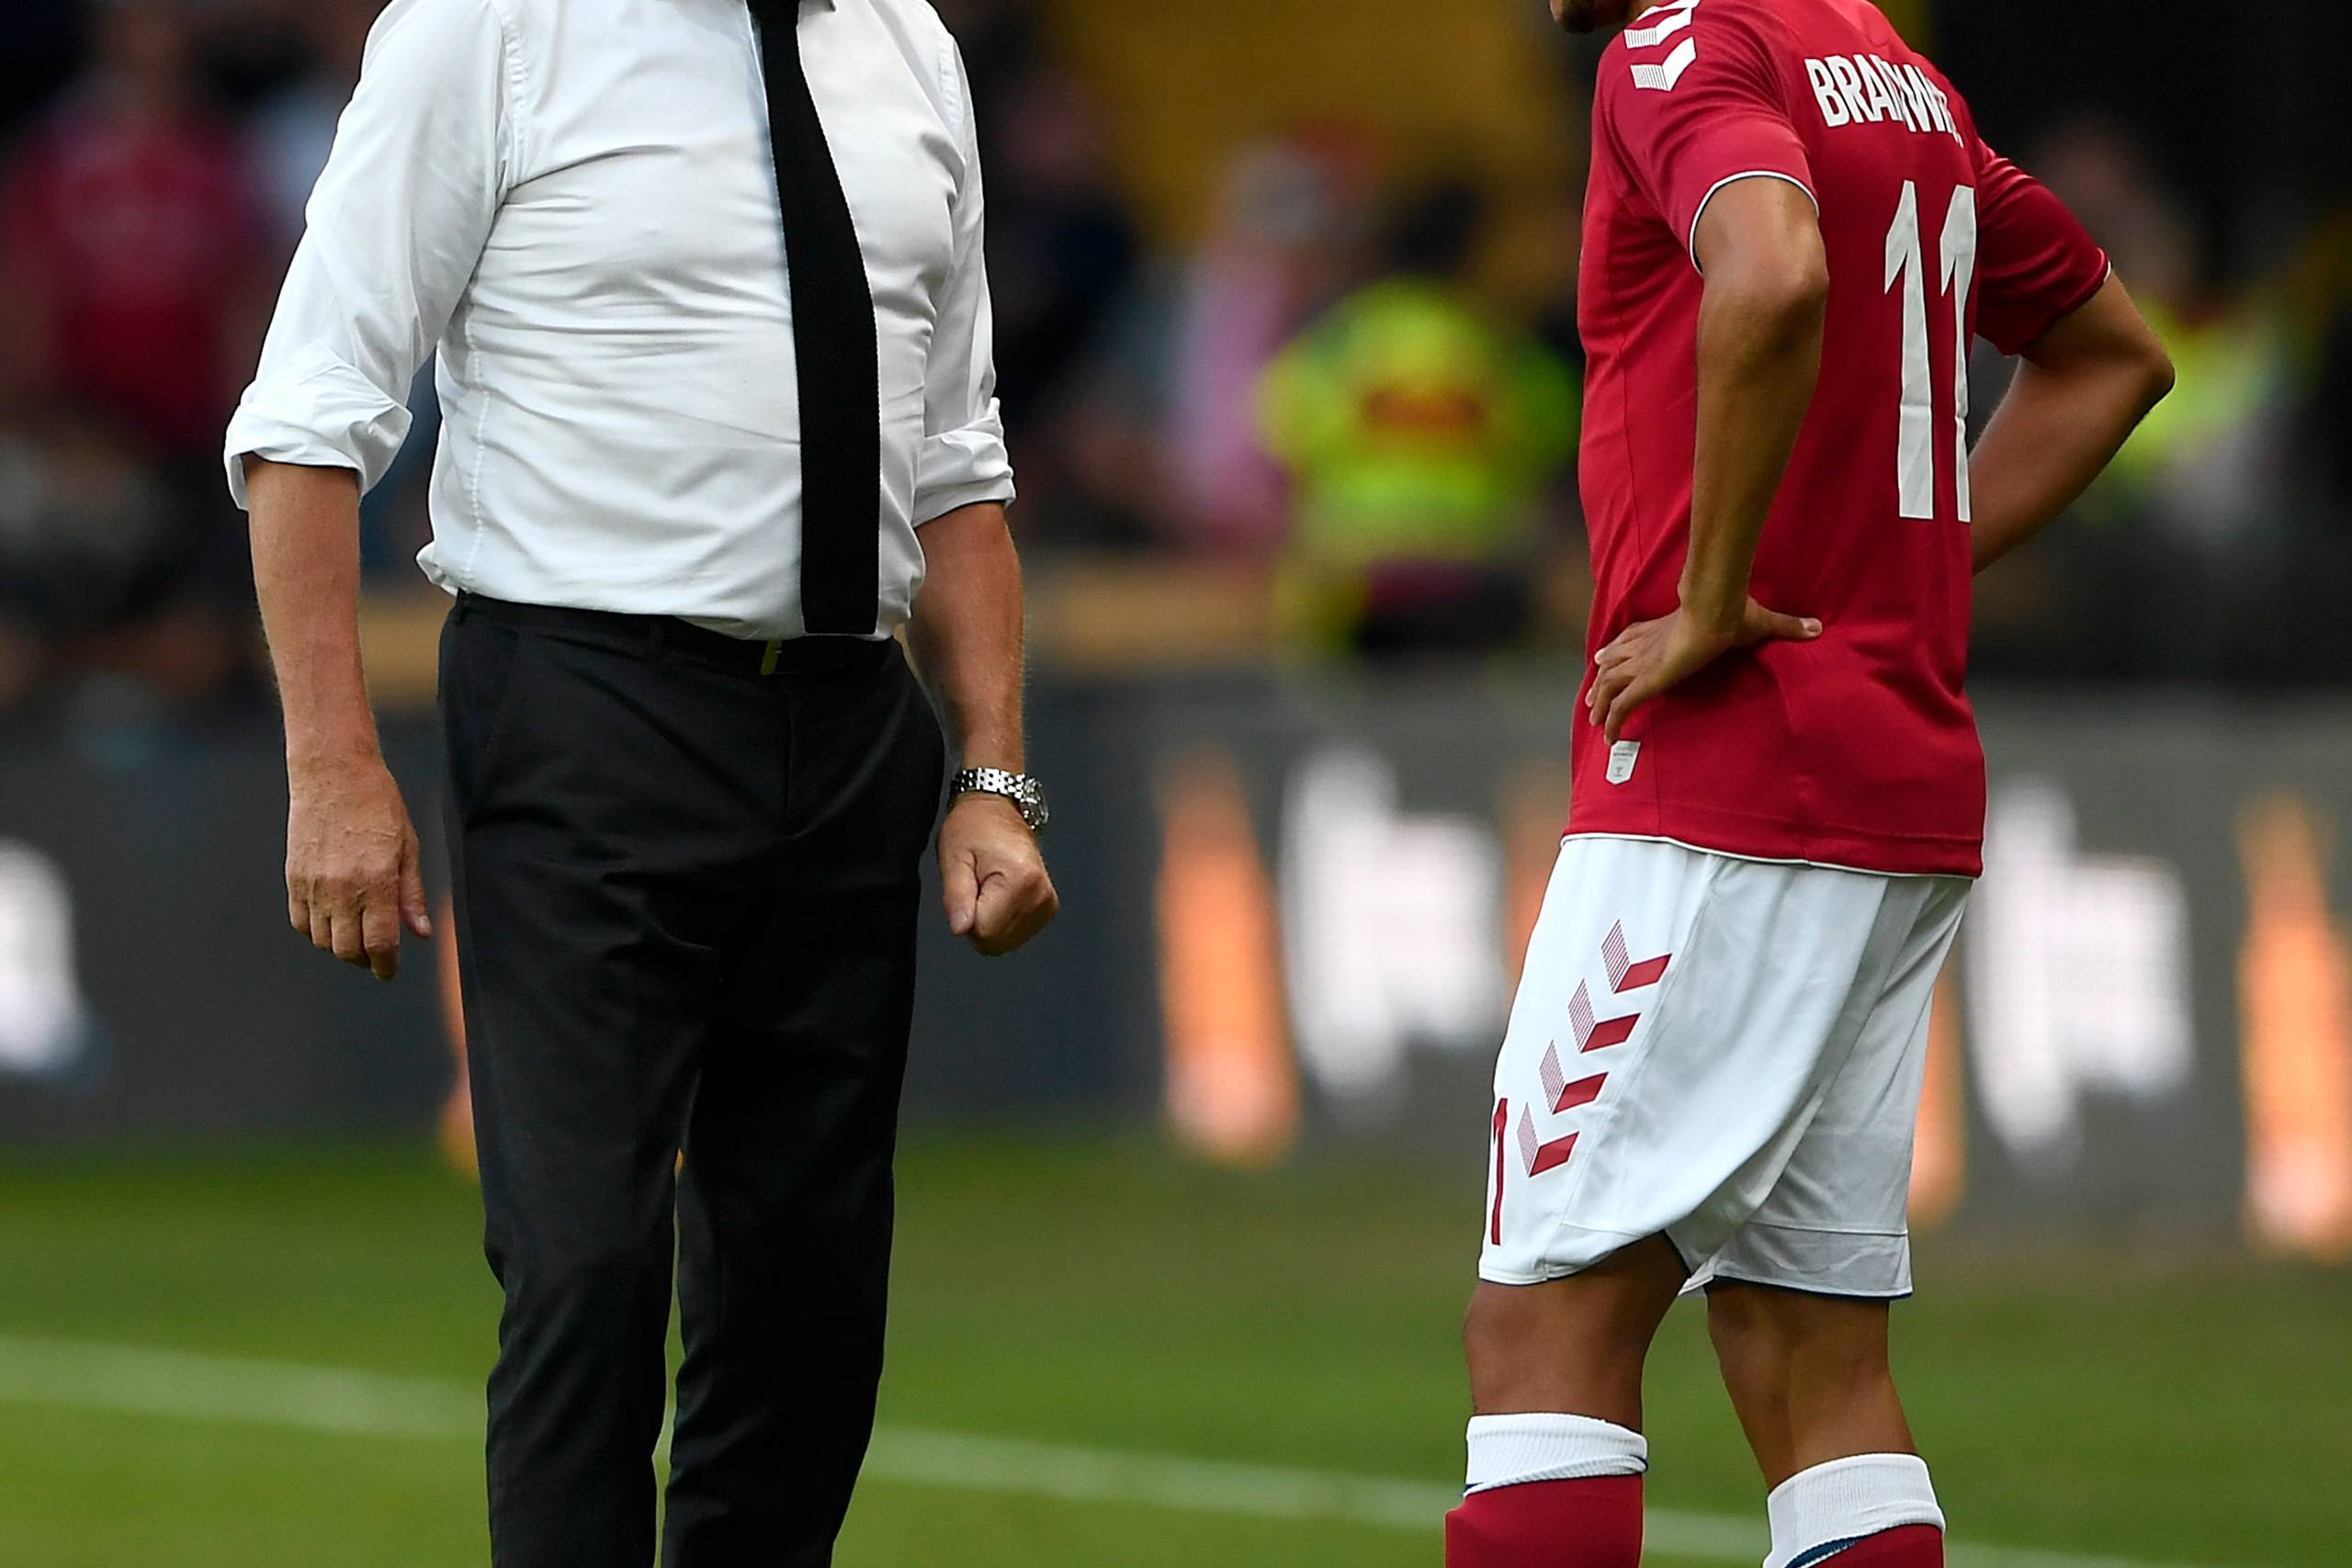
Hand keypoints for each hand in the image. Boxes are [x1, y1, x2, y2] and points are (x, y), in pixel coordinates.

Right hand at [285, 752, 431, 981]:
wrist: (333, 774)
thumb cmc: (377, 804)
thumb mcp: (408, 847)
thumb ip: (412, 894)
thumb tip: (420, 932)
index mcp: (376, 882)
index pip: (380, 943)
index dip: (386, 965)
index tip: (389, 971)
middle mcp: (341, 889)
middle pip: (348, 949)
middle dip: (365, 959)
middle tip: (377, 954)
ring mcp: (313, 885)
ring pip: (322, 940)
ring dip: (340, 946)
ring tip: (356, 934)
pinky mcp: (293, 878)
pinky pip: (300, 922)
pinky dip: (315, 931)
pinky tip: (331, 921)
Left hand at [939, 793, 1058, 956]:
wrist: (1001, 809)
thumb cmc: (974, 828)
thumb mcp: (954, 858)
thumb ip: (957, 897)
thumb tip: (961, 929)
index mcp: (1020, 880)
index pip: (984, 932)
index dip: (966, 917)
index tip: (968, 889)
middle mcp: (1040, 894)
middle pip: (997, 942)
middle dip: (978, 923)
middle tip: (976, 888)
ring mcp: (1047, 903)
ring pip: (1006, 942)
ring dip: (990, 922)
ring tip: (988, 888)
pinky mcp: (1048, 907)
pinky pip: (1016, 934)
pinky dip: (1003, 921)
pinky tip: (1000, 895)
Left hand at [1586, 599, 1820, 743]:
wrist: (1717, 608)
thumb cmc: (1733, 611)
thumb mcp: (1761, 621)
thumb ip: (1785, 626)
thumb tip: (1817, 627)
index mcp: (1664, 629)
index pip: (1633, 639)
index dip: (1619, 650)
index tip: (1608, 659)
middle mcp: (1647, 646)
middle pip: (1612, 664)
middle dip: (1601, 682)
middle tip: (1592, 699)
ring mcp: (1644, 663)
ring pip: (1609, 685)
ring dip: (1600, 704)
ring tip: (1595, 722)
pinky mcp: (1647, 679)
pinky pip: (1621, 705)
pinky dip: (1612, 721)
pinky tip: (1608, 737)